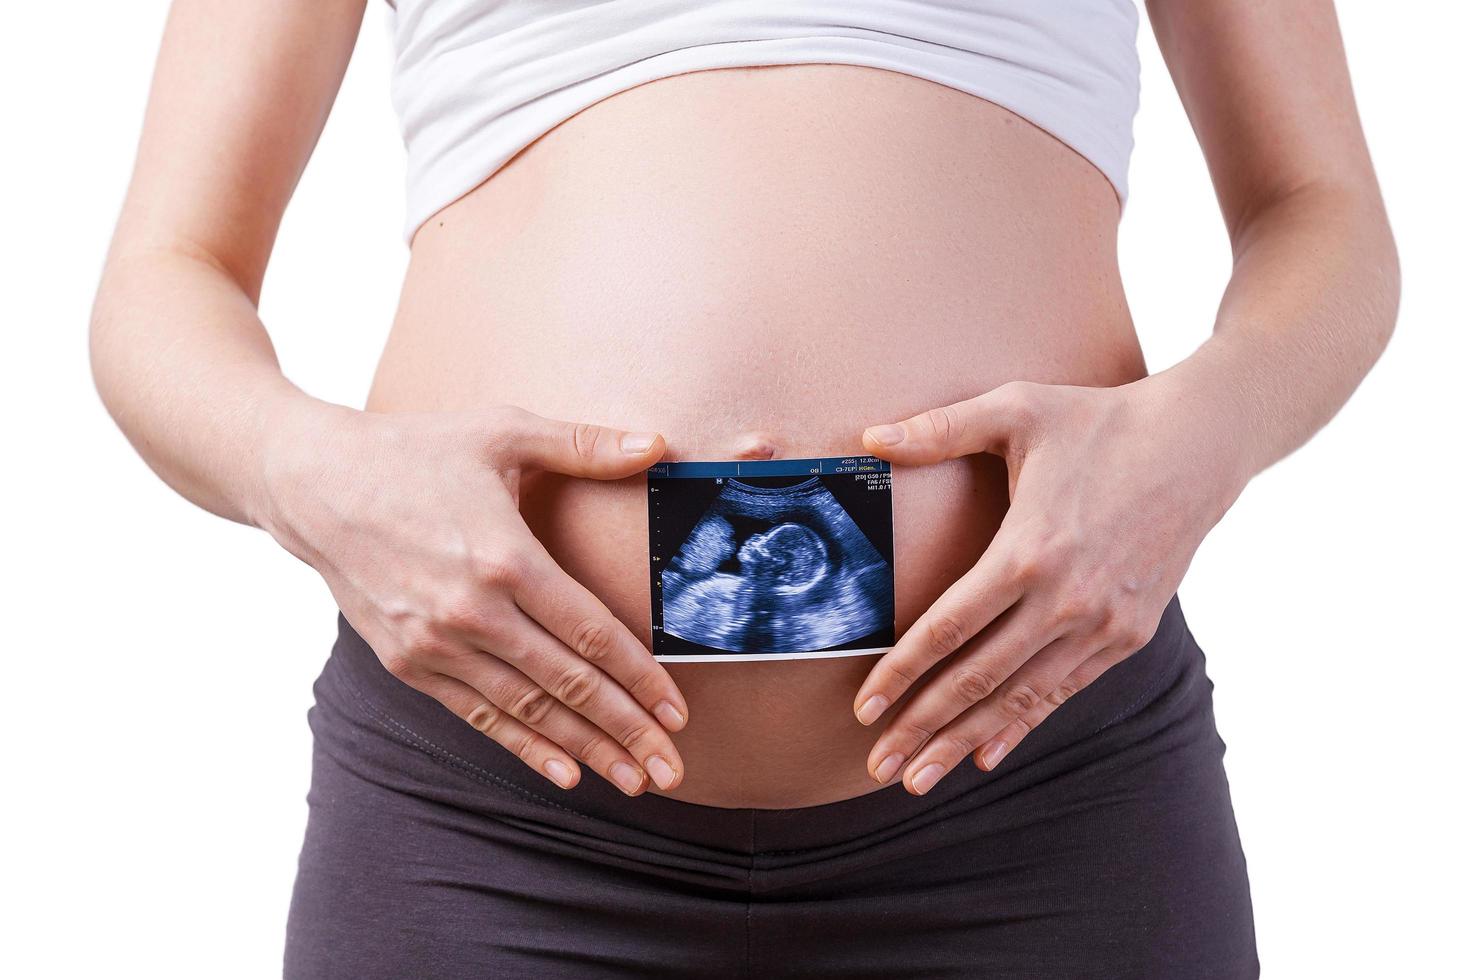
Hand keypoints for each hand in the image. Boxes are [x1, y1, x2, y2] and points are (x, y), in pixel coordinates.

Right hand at [259, 402, 687, 795]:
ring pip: (527, 709)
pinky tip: (564, 772)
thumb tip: (657, 444)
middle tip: (671, 768)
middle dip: (626, 730)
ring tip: (632, 780)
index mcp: (504, 558)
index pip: (590, 632)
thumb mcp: (502, 431)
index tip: (678, 711)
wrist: (312, 484)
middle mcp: (471, 612)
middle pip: (568, 683)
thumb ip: (584, 446)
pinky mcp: (407, 662)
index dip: (640, 677)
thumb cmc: (415, 451)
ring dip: (584, 750)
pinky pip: (478, 715)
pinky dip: (523, 746)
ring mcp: (435, 643)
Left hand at [852, 377, 1245, 794]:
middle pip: (978, 678)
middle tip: (877, 764)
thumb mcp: (1017, 409)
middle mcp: (1066, 600)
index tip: (864, 706)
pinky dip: (1022, 725)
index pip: (949, 628)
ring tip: (917, 778)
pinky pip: (1063, 691)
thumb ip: (939, 429)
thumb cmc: (1099, 420)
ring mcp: (1102, 625)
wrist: (1199, 446)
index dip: (901, 672)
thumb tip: (869, 437)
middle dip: (923, 726)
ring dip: (964, 740)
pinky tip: (985, 755)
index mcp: (1029, 551)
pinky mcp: (1129, 635)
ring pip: (1019, 697)